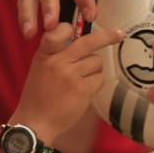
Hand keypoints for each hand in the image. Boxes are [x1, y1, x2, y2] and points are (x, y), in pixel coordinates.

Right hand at [10, 22, 123, 140]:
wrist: (34, 123)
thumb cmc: (38, 96)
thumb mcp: (40, 67)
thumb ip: (57, 53)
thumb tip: (81, 41)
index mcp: (45, 54)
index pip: (60, 30)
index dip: (71, 29)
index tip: (78, 29)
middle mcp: (58, 62)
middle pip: (89, 42)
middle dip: (107, 37)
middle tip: (118, 34)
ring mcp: (71, 76)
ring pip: (97, 61)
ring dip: (94, 69)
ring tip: (81, 80)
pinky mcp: (82, 90)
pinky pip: (99, 78)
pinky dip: (95, 83)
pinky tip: (84, 91)